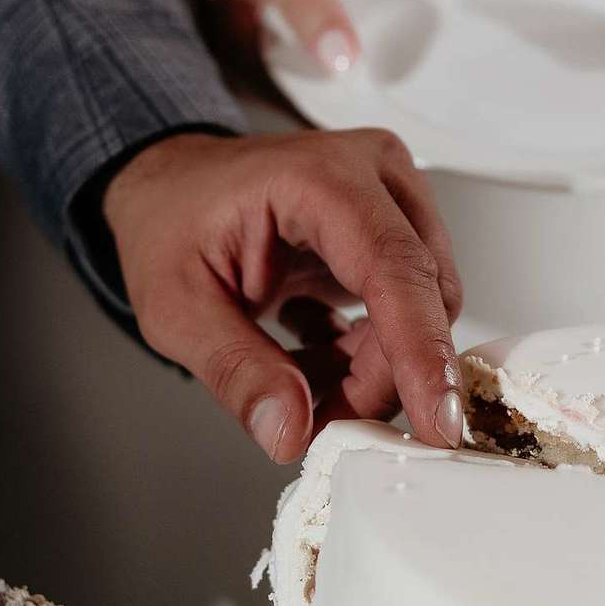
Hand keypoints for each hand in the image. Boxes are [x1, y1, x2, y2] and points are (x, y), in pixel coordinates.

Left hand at [101, 130, 463, 462]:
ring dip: (371, 369)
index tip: (435, 421)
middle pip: (422, 297)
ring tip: (300, 381)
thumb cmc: (169, 222)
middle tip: (323, 423)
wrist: (170, 187)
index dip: (420, 352)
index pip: (394, 268)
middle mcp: (373, 176)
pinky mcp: (394, 232)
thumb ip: (236, 370)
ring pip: (423, 311)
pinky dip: (367, 353)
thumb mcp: (175, 307)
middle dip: (380, 378)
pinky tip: (310, 352)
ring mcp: (391, 201)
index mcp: (318, 177)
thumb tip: (290, 429)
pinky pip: (410, 310)